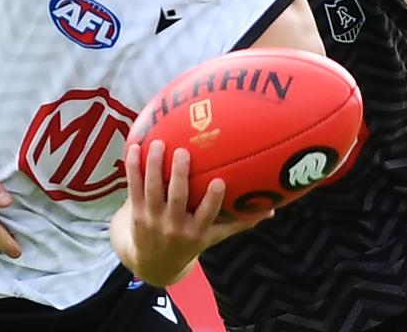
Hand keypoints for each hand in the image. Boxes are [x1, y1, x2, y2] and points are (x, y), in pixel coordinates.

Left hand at [120, 141, 271, 285]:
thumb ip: (240, 222)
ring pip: (152, 190)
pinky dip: (133, 168)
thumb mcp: (214, 237)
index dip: (212, 200)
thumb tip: (274, 210)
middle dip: (178, 175)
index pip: (206, 215)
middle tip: (183, 152)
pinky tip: (134, 147)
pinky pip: (133, 187)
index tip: (220, 181)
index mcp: (196, 231)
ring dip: (153, 166)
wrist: (153, 263)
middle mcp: (173, 226)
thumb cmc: (190, 242)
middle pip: (176, 199)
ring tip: (158, 144)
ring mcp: (153, 219)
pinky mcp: (137, 212)